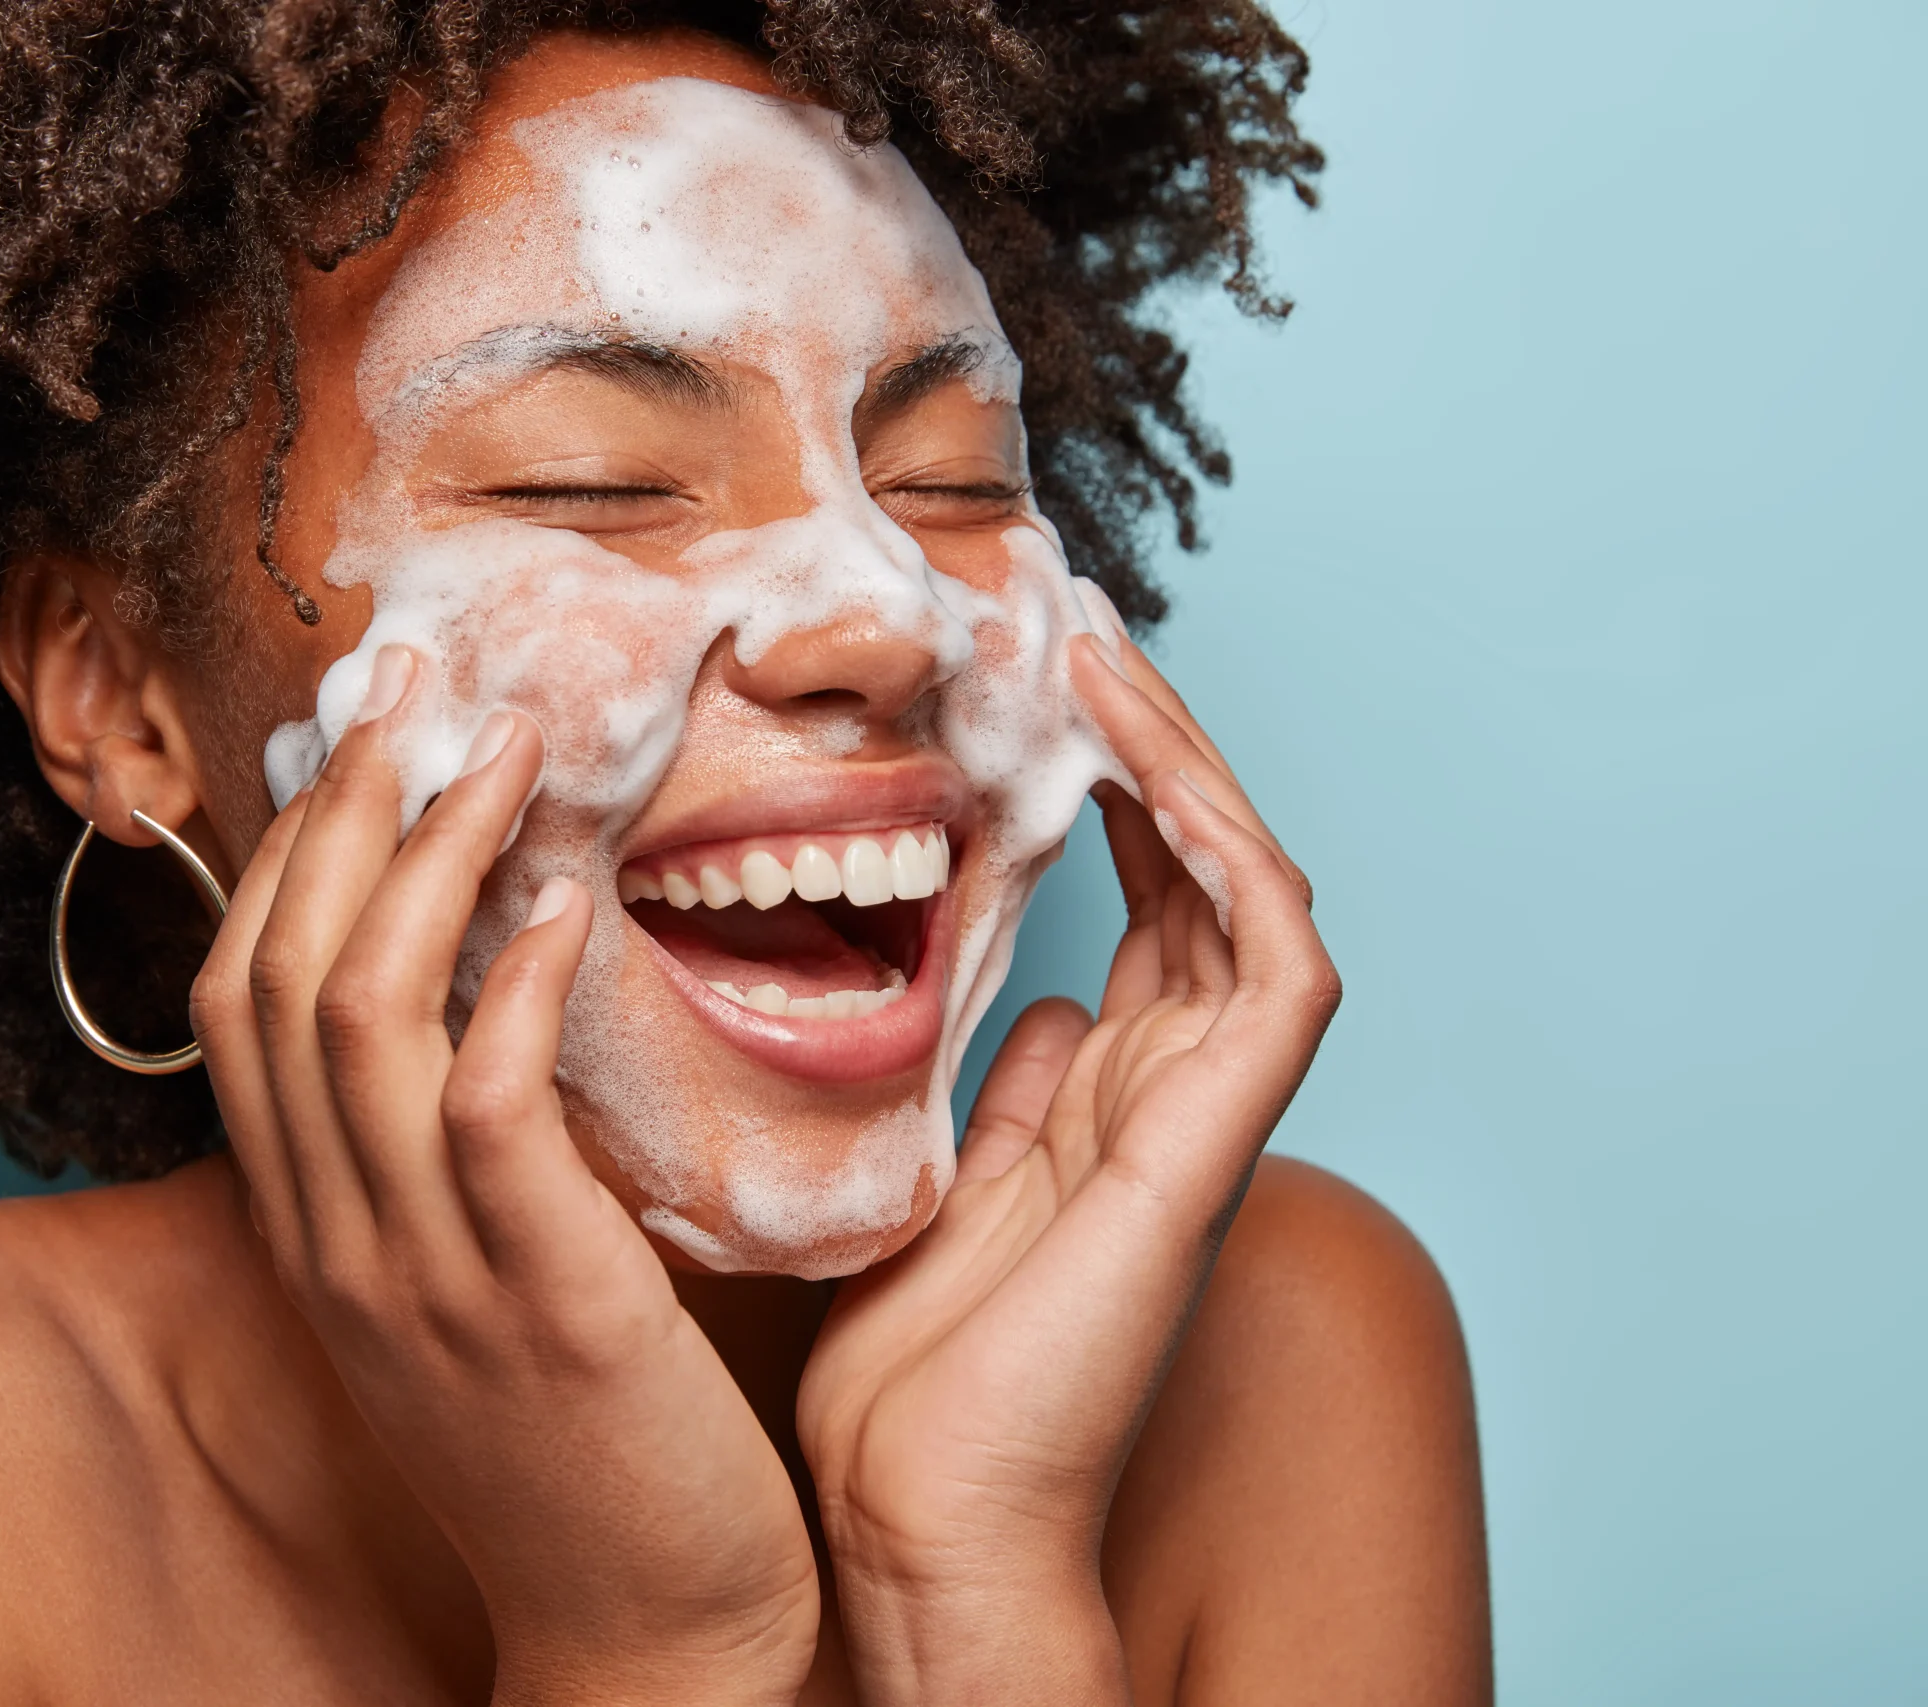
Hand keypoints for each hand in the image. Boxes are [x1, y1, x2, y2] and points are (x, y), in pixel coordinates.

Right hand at [191, 651, 818, 1706]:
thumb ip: (442, 1158)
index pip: (239, 1008)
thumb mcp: (466, 1288)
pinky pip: (486, 1115)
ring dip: (425, 865)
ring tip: (503, 755)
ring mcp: (425, 1276)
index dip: (285, 858)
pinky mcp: (540, 1304)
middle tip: (417, 689)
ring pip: (361, 1022)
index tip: (357, 743)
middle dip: (337, 817)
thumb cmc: (575, 1443)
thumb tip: (478, 997)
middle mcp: (339, 1243)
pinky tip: (560, 910)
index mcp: (314, 1233)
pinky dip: (508, 995)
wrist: (646, 1627)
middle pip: (278, 983)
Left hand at [796, 633, 1340, 1704]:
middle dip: (1154, 745)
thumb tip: (1035, 1000)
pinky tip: (1157, 772)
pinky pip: (1277, 968)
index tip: (1034, 690)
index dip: (1107, 790)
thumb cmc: (917, 1381)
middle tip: (1081, 629)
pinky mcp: (1211, 1146)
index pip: (1140, 905)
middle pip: (1200, 874)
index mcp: (1106, 1098)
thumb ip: (1007, 1093)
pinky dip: (1231, 857)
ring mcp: (1200, 1115)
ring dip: (1190, 765)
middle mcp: (1167, 1091)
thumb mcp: (945, 1185)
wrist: (919, 1516)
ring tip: (1106, 656)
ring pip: (1250, 891)